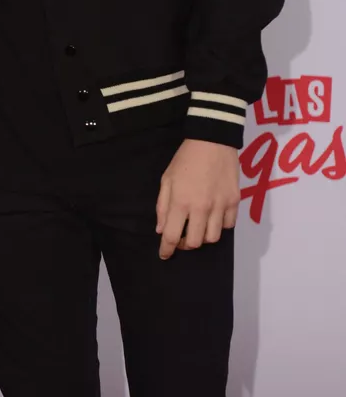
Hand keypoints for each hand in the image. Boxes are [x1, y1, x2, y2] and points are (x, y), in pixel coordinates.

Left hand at [156, 138, 239, 259]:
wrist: (212, 141)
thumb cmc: (185, 159)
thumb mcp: (167, 179)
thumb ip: (163, 206)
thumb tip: (161, 229)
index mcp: (181, 202)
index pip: (173, 236)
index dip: (167, 249)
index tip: (164, 255)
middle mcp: (202, 208)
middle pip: (195, 242)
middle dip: (185, 244)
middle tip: (182, 236)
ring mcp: (220, 206)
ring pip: (213, 238)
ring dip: (203, 237)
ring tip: (198, 227)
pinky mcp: (234, 202)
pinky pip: (229, 226)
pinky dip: (220, 227)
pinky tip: (214, 218)